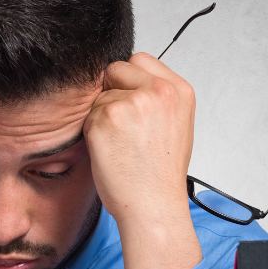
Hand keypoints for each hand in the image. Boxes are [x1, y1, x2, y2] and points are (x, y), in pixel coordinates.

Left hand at [83, 52, 202, 268]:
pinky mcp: (106, 119)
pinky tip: (111, 152)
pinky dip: (93, 133)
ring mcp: (131, 103)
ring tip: (121, 145)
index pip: (140, 61)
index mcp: (179, 91)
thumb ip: (157, 98)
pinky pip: (88, 115)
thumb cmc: (161, 175)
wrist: (153, 207)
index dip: (130, 82)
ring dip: (103, 117)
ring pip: (100, 95)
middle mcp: (158, 91)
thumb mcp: (175, 126)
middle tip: (122, 127)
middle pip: (117, 69)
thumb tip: (130, 82)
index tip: (131, 104)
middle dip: (113, 92)